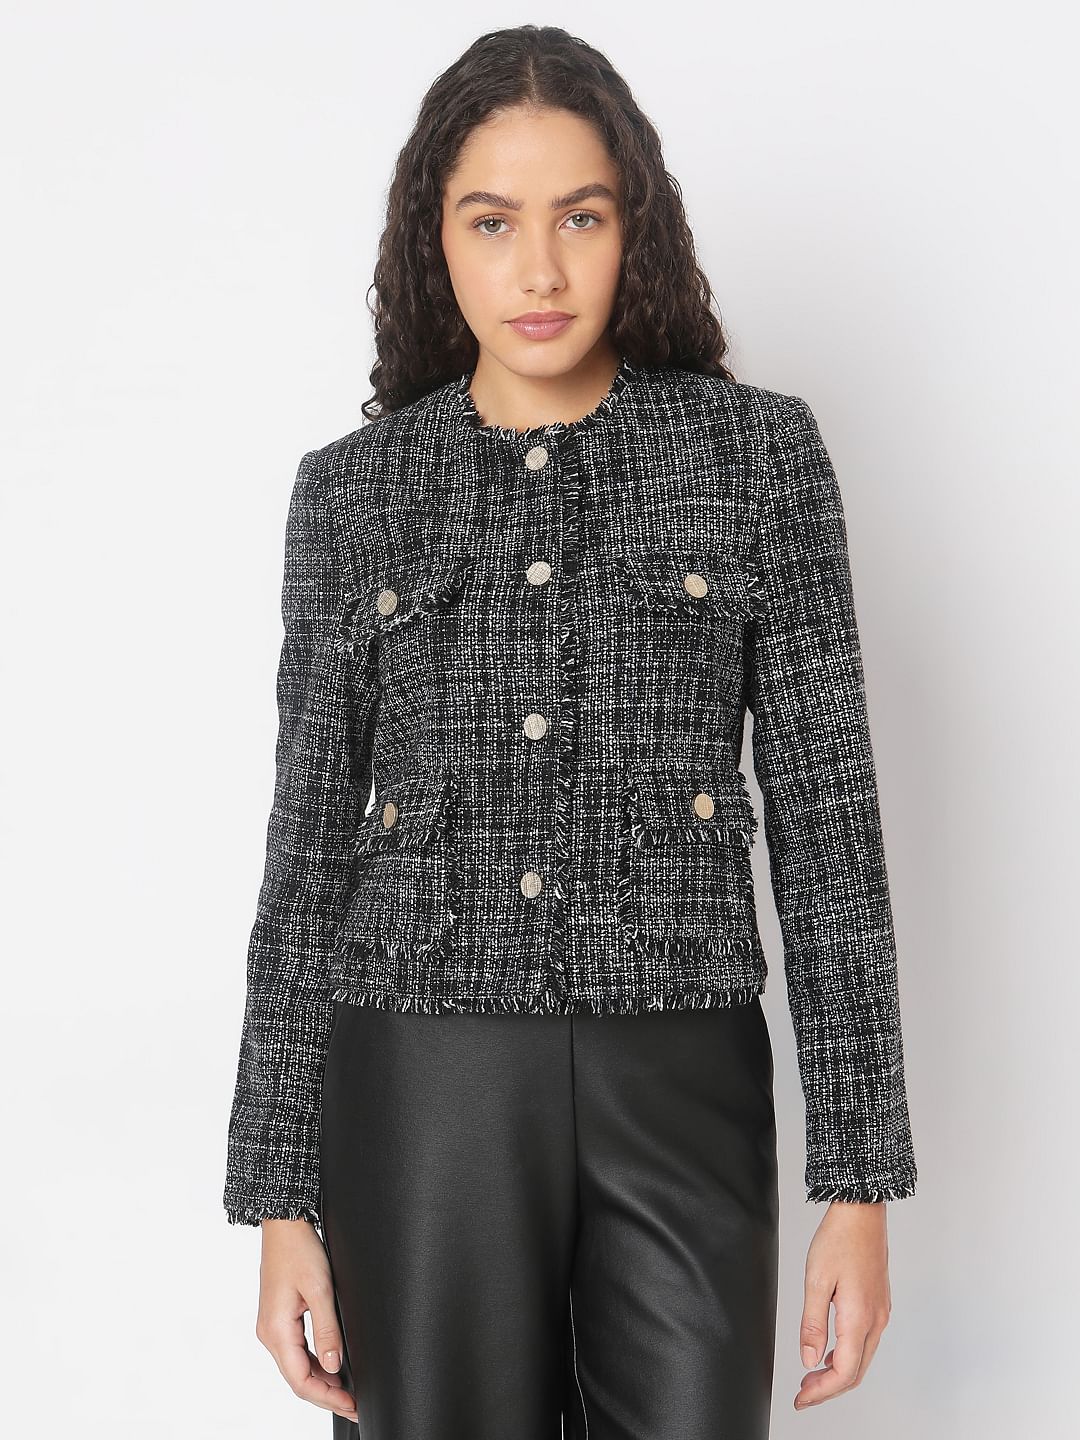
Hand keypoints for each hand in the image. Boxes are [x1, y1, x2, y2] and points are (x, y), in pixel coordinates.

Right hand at [254, 1218, 358, 1424]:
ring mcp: (273, 1327)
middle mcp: (270, 1334)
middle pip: (298, 1379)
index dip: (327, 1397)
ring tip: (348, 1391)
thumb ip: (327, 1330)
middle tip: (355, 1404)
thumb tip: (334, 1367)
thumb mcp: (320, 1289)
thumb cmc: (299, 1250)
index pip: (301, 1381)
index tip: (352, 1403)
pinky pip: (296, 1352)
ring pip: (297, 1367)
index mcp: (276, 1331)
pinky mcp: (279, 1319)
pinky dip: (314, 1364)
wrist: (284, 1224)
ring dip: (321, 1382)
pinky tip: (332, 1367)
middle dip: (327, 1395)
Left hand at [793, 1200, 891, 1410]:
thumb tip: (809, 1360)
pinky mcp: (879, 1304)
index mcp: (859, 1317)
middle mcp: (875, 1320)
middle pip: (856, 1372)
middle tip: (803, 1392)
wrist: (862, 1212)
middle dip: (828, 1388)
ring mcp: (880, 1313)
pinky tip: (830, 1351)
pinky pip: (865, 1342)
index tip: (801, 1399)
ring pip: (862, 1359)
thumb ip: (812, 1323)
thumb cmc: (838, 1239)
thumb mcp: (815, 1280)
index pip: (843, 1372)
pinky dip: (847, 1356)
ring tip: (812, 1375)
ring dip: (838, 1373)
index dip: (822, 1392)